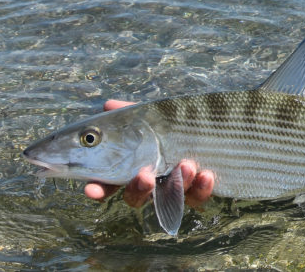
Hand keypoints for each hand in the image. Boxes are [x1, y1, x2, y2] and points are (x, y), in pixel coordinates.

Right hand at [83, 99, 215, 207]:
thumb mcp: (154, 115)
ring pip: (169, 199)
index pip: (108, 184)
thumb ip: (132, 112)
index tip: (91, 190)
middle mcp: (151, 182)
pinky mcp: (197, 191)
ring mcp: (174, 189)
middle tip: (145, 176)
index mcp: (132, 166)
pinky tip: (206, 175)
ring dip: (176, 185)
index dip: (98, 189)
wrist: (213, 125)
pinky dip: (201, 188)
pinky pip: (197, 198)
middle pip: (135, 197)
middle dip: (138, 189)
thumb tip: (108, 105)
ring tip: (186, 165)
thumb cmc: (175, 121)